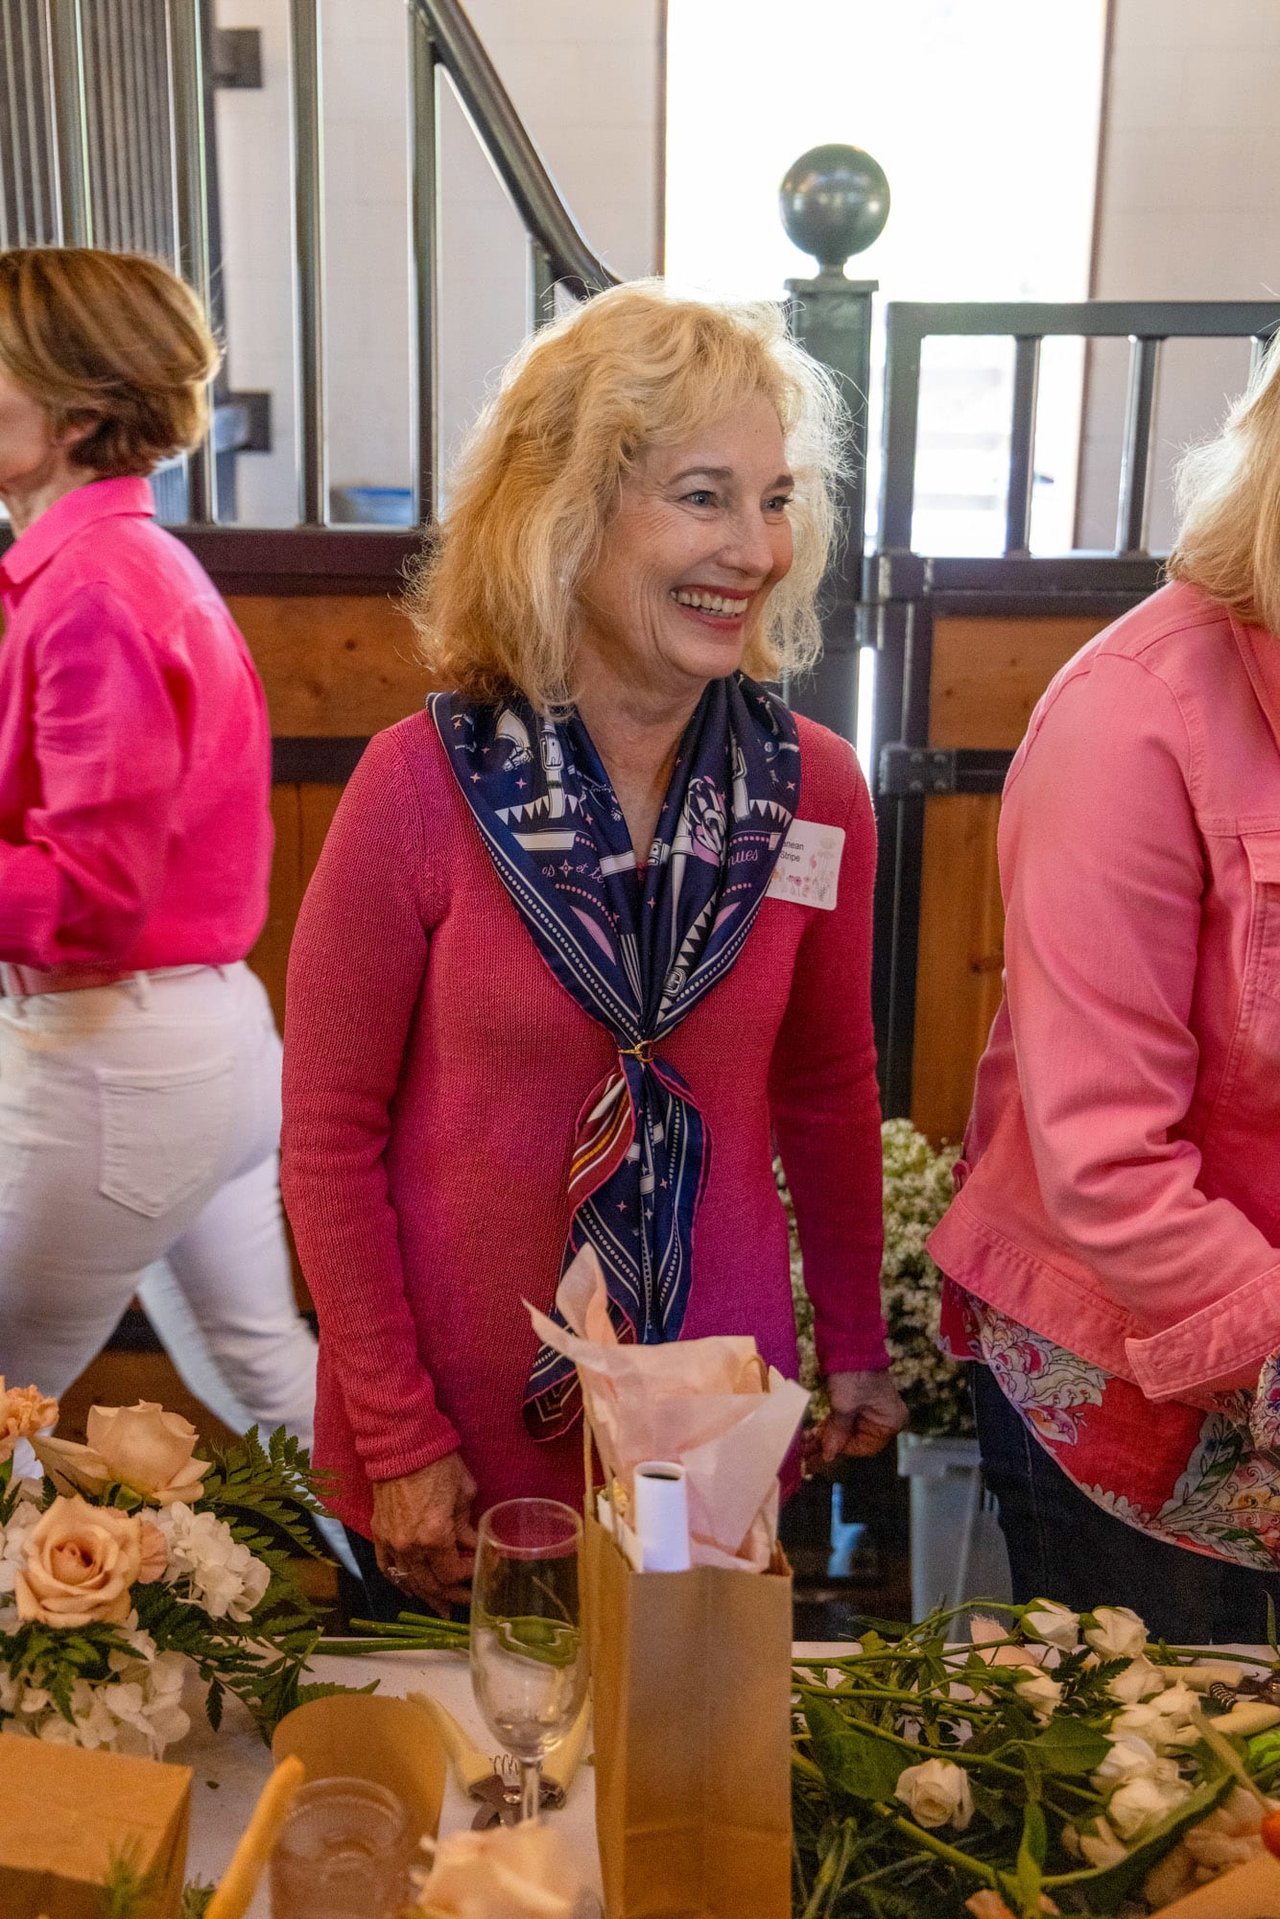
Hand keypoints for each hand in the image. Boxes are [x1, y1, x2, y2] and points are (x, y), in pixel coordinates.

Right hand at [370, 1452, 477, 1616]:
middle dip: (450, 1596)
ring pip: (409, 1581)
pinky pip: (387, 1566)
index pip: (452, 1572)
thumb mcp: (464, 1494)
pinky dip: (399, 1581)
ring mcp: (391, 1541)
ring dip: (426, 1595)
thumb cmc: (439, 1464)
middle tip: (464, 1603)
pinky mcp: (379, 1533)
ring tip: (441, 1608)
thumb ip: (467, 1527)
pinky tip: (409, 1590)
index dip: (468, 1575)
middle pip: (431, 1584)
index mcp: (434, 1537)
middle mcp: (410, 1546)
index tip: (479, 1571)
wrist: (402, 1444)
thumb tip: (471, 1545)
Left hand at [808, 1370, 907, 1467]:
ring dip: (825, 1438)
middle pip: (854, 1440)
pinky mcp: (856, 1401)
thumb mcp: (844, 1406)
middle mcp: (883, 1418)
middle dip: (829, 1446)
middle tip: (806, 1459)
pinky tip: (810, 1435)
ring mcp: (870, 1409)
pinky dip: (828, 1426)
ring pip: (845, 1431)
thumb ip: (837, 1433)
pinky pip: (842, 1420)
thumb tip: (828, 1456)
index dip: (842, 1450)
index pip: (864, 1447)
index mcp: (890, 1421)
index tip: (820, 1455)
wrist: (850, 1340)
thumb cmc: (853, 1373)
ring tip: (803, 1449)